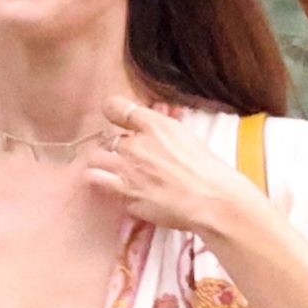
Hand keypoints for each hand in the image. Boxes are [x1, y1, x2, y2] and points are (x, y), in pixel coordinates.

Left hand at [82, 96, 252, 234]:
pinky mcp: (125, 193)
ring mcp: (128, 169)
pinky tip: (114, 187)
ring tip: (111, 170)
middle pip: (107, 137)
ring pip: (94, 157)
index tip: (116, 118)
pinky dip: (101, 182)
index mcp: (156, 125)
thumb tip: (148, 125)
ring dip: (101, 162)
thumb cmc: (207, 171)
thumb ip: (161, 130)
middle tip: (123, 156)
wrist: (212, 201)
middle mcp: (137, 144)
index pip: (116, 107)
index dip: (113, 112)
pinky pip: (97, 181)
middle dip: (112, 146)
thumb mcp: (186, 137)